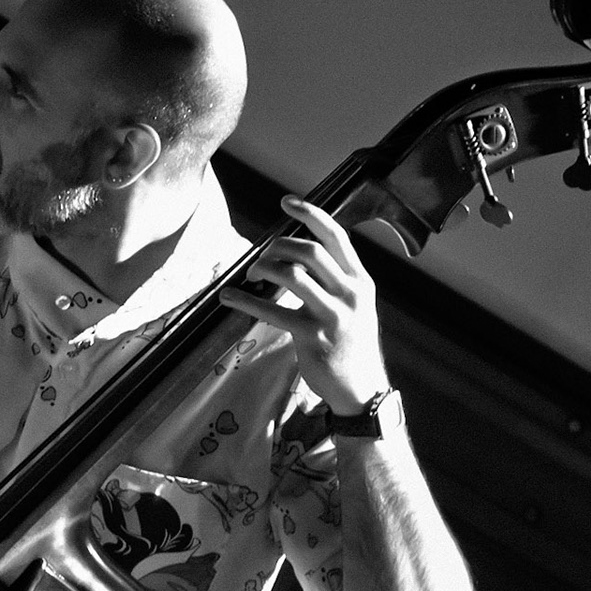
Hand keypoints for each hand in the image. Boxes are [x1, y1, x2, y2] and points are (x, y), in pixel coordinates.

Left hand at [218, 195, 389, 413]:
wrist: (361, 389)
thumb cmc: (350, 345)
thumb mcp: (355, 306)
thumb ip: (334, 280)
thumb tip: (296, 256)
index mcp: (361, 281)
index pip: (336, 236)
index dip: (310, 214)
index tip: (286, 202)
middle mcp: (351, 293)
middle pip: (309, 251)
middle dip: (278, 247)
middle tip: (261, 258)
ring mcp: (334, 315)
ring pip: (293, 275)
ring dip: (264, 269)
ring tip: (251, 275)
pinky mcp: (314, 337)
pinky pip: (274, 312)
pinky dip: (247, 301)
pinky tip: (229, 297)